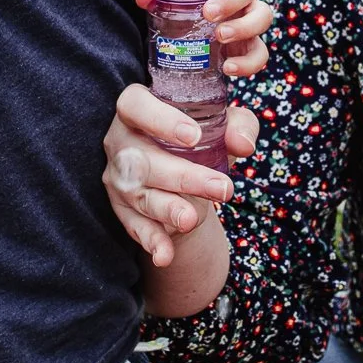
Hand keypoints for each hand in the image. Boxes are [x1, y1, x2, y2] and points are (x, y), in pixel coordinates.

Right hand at [104, 85, 258, 266]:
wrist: (180, 173)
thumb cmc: (198, 137)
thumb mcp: (221, 125)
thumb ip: (237, 126)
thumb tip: (244, 144)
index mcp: (136, 109)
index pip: (135, 106)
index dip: (161, 120)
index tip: (194, 136)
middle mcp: (121, 142)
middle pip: (143, 159)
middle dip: (184, 176)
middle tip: (222, 188)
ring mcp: (119, 179)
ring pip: (140, 195)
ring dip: (168, 210)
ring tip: (193, 219)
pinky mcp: (124, 210)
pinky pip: (135, 227)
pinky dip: (151, 241)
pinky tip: (165, 255)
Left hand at [136, 0, 272, 79]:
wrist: (188, 22)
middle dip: (232, 2)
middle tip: (209, 14)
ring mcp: (249, 17)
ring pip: (262, 17)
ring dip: (244, 26)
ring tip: (220, 36)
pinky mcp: (250, 44)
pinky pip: (259, 53)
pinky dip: (248, 62)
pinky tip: (228, 68)